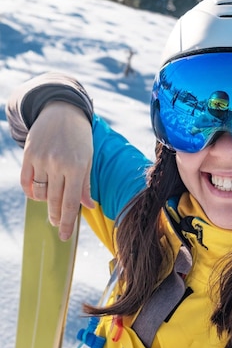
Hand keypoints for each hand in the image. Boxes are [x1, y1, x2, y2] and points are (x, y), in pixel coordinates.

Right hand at [21, 102, 94, 239]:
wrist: (61, 111)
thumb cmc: (79, 137)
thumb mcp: (88, 158)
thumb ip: (86, 184)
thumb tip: (88, 206)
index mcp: (77, 167)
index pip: (70, 202)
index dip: (66, 222)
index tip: (64, 236)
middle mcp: (58, 164)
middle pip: (54, 201)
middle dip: (55, 217)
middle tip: (56, 225)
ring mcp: (41, 160)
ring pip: (39, 193)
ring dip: (45, 203)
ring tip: (50, 205)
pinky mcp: (28, 155)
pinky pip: (26, 182)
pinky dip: (31, 192)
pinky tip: (37, 195)